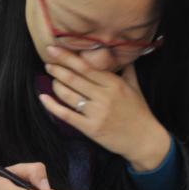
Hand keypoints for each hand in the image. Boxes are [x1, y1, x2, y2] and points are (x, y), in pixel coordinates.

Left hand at [39, 45, 171, 170]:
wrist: (144, 140)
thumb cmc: (140, 113)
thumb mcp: (135, 88)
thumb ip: (127, 71)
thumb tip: (123, 55)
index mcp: (115, 84)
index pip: (87, 67)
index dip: (68, 57)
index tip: (54, 49)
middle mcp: (104, 96)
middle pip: (75, 79)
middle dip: (58, 69)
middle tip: (48, 62)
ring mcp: (96, 113)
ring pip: (68, 95)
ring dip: (56, 85)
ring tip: (50, 78)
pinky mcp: (90, 128)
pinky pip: (67, 115)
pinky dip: (53, 106)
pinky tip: (43, 98)